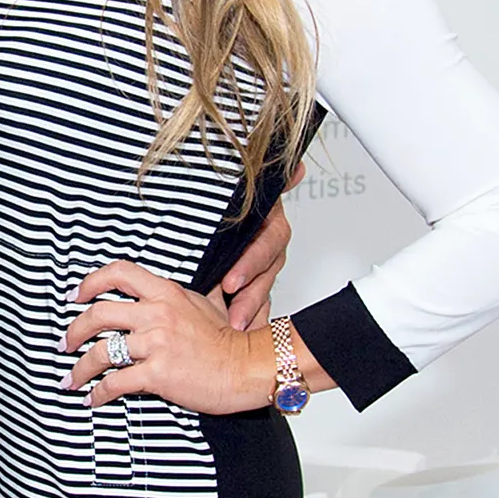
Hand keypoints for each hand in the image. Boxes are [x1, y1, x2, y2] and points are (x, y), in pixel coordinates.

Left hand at [62, 259, 329, 415]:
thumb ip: (173, 296)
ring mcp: (156, 343)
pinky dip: (99, 393)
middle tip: (64, 342)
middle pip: (98, 314)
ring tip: (69, 378)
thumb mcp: (202, 303)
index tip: (73, 296)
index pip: (118, 273)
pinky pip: (116, 382)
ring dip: (80, 367)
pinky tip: (92, 399)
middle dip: (74, 330)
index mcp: (165, 292)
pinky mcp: (158, 373)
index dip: (89, 283)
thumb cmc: (226, 339)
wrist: (246, 367)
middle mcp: (157, 313)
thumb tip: (151, 294)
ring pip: (101, 352)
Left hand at [217, 167, 302, 329]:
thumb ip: (266, 179)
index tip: (231, 282)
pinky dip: (250, 316)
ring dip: (250, 310)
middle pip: (266, 274)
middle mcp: (267, 243)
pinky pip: (256, 300)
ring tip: (234, 326)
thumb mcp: (239, 187)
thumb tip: (297, 167)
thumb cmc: (226, 198)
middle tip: (232, 314)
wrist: (202, 205)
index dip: (251, 263)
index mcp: (269, 220)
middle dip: (250, 297)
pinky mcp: (250, 280)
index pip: (268, 244)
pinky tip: (240, 330)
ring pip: (261, 290)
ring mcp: (260, 264)